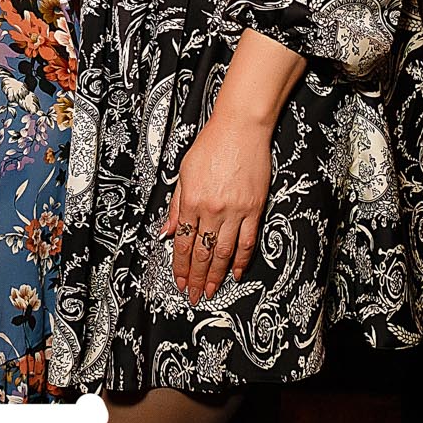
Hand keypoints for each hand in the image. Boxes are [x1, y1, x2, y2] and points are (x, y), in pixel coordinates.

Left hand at [160, 115, 271, 303]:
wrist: (240, 128)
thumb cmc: (212, 145)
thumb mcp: (184, 172)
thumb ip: (175, 205)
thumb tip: (167, 231)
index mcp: (192, 201)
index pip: (184, 242)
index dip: (180, 266)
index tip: (179, 281)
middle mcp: (212, 209)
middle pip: (202, 253)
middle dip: (196, 277)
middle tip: (193, 295)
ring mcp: (235, 210)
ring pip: (223, 252)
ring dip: (216, 275)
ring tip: (211, 290)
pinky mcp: (254, 208)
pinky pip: (247, 241)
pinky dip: (241, 260)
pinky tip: (235, 272)